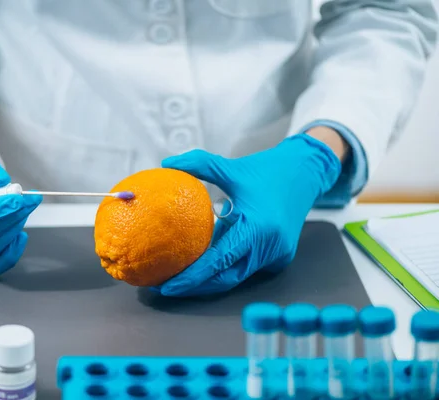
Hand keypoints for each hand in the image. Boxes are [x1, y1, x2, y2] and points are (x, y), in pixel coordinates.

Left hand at [154, 134, 341, 296]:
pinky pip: (247, 268)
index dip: (192, 278)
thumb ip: (199, 164)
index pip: (218, 262)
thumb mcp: (231, 167)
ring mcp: (277, 255)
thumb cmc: (267, 170)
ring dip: (209, 280)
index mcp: (257, 228)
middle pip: (225, 278)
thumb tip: (167, 162)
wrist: (305, 173)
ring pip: (236, 276)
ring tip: (178, 280)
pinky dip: (225, 269)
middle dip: (195, 287)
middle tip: (165, 288)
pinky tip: (202, 268)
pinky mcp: (279, 257)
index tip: (167, 286)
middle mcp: (269, 247)